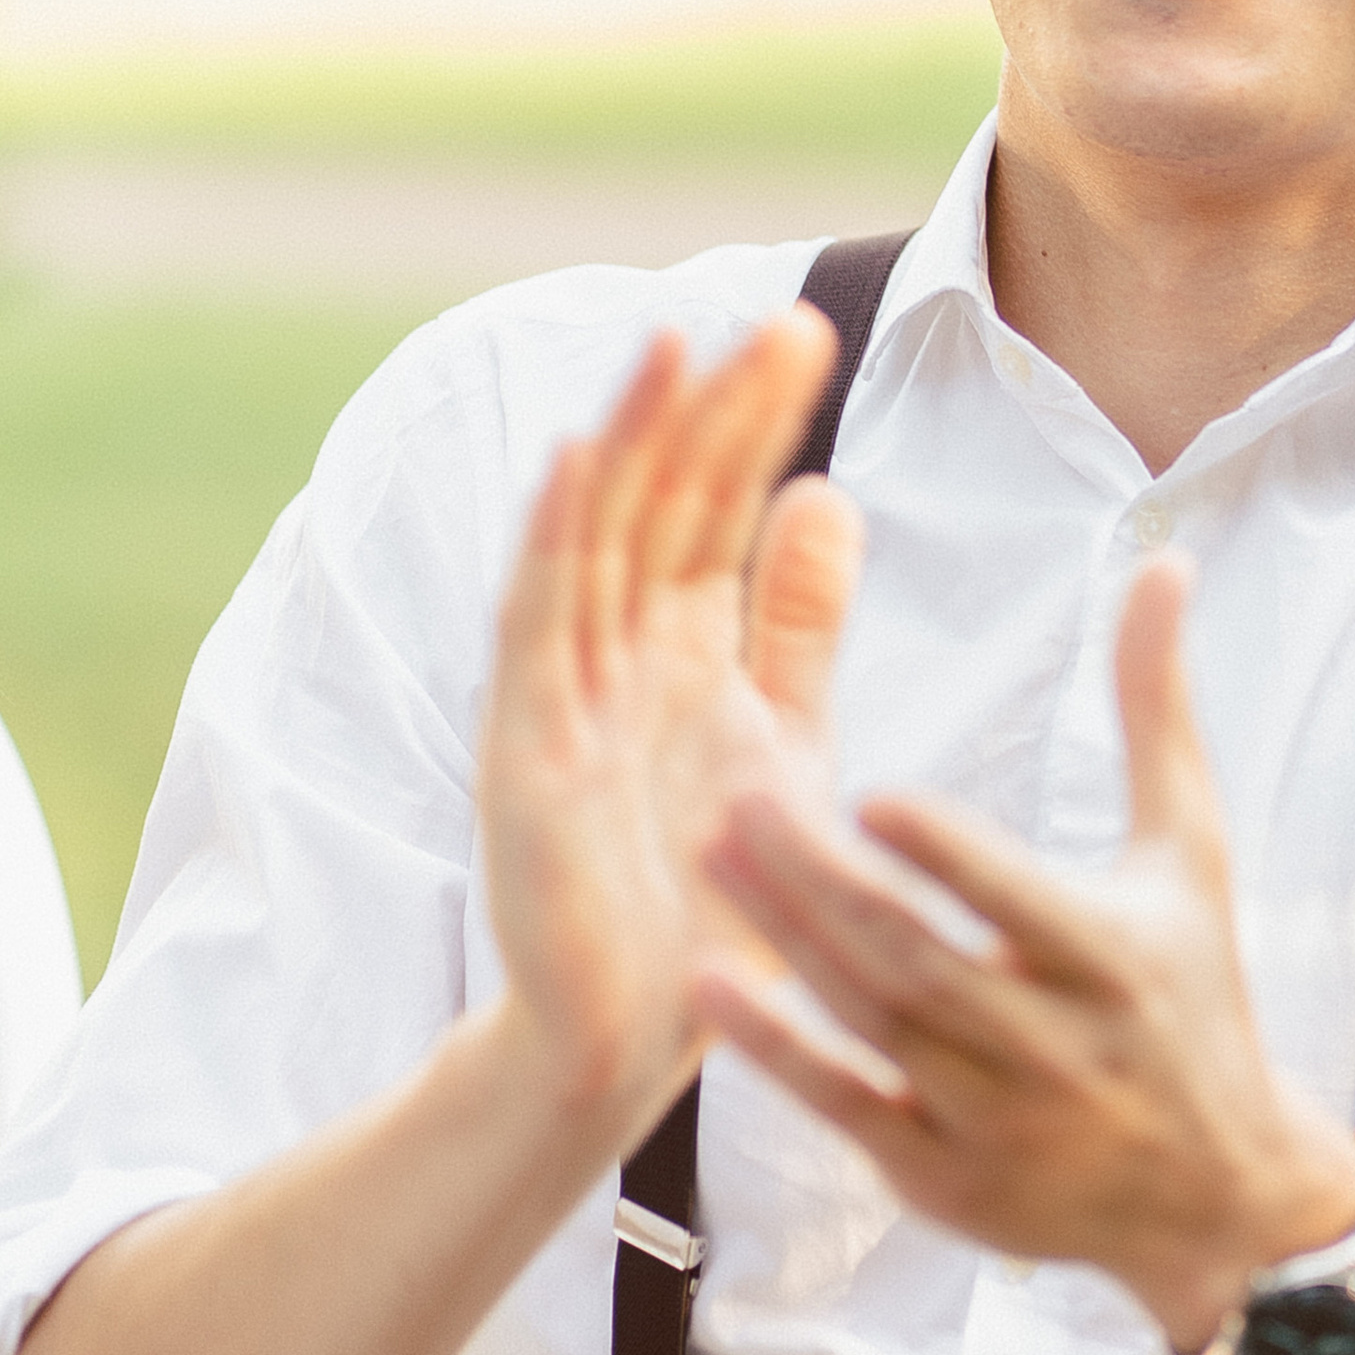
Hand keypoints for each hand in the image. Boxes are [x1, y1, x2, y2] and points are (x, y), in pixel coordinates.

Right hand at [478, 309, 863, 1146]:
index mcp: (682, 648)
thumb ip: (797, 626)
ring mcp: (564, 695)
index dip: (757, 420)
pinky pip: (538, 627)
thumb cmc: (708, 895)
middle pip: (663, 504)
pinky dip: (555, 541)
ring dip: (631, 443)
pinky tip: (582, 462)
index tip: (808, 330)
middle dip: (714, 411)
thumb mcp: (781, 740)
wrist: (638, 1034)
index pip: (720, 507)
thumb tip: (827, 492)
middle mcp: (618, 653)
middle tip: (776, 320)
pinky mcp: (527, 749)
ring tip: (671, 347)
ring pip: (598, 542)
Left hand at [697, 557, 1354, 1351]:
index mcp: (1118, 963)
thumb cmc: (1192, 993)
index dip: (947, 857)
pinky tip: (709, 986)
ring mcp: (997, 1126)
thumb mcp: (1191, 855)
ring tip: (710, 851)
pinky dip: (777, 1052)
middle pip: (919, 960)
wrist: (1213, 1195)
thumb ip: (1155, 711)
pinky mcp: (944, 1182)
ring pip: (872, 1025)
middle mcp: (1059, 1051)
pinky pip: (846, 1109)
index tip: (870, 793)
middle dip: (821, 882)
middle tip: (734, 795)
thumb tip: (1162, 559)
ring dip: (784, 942)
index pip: (1020, 905)